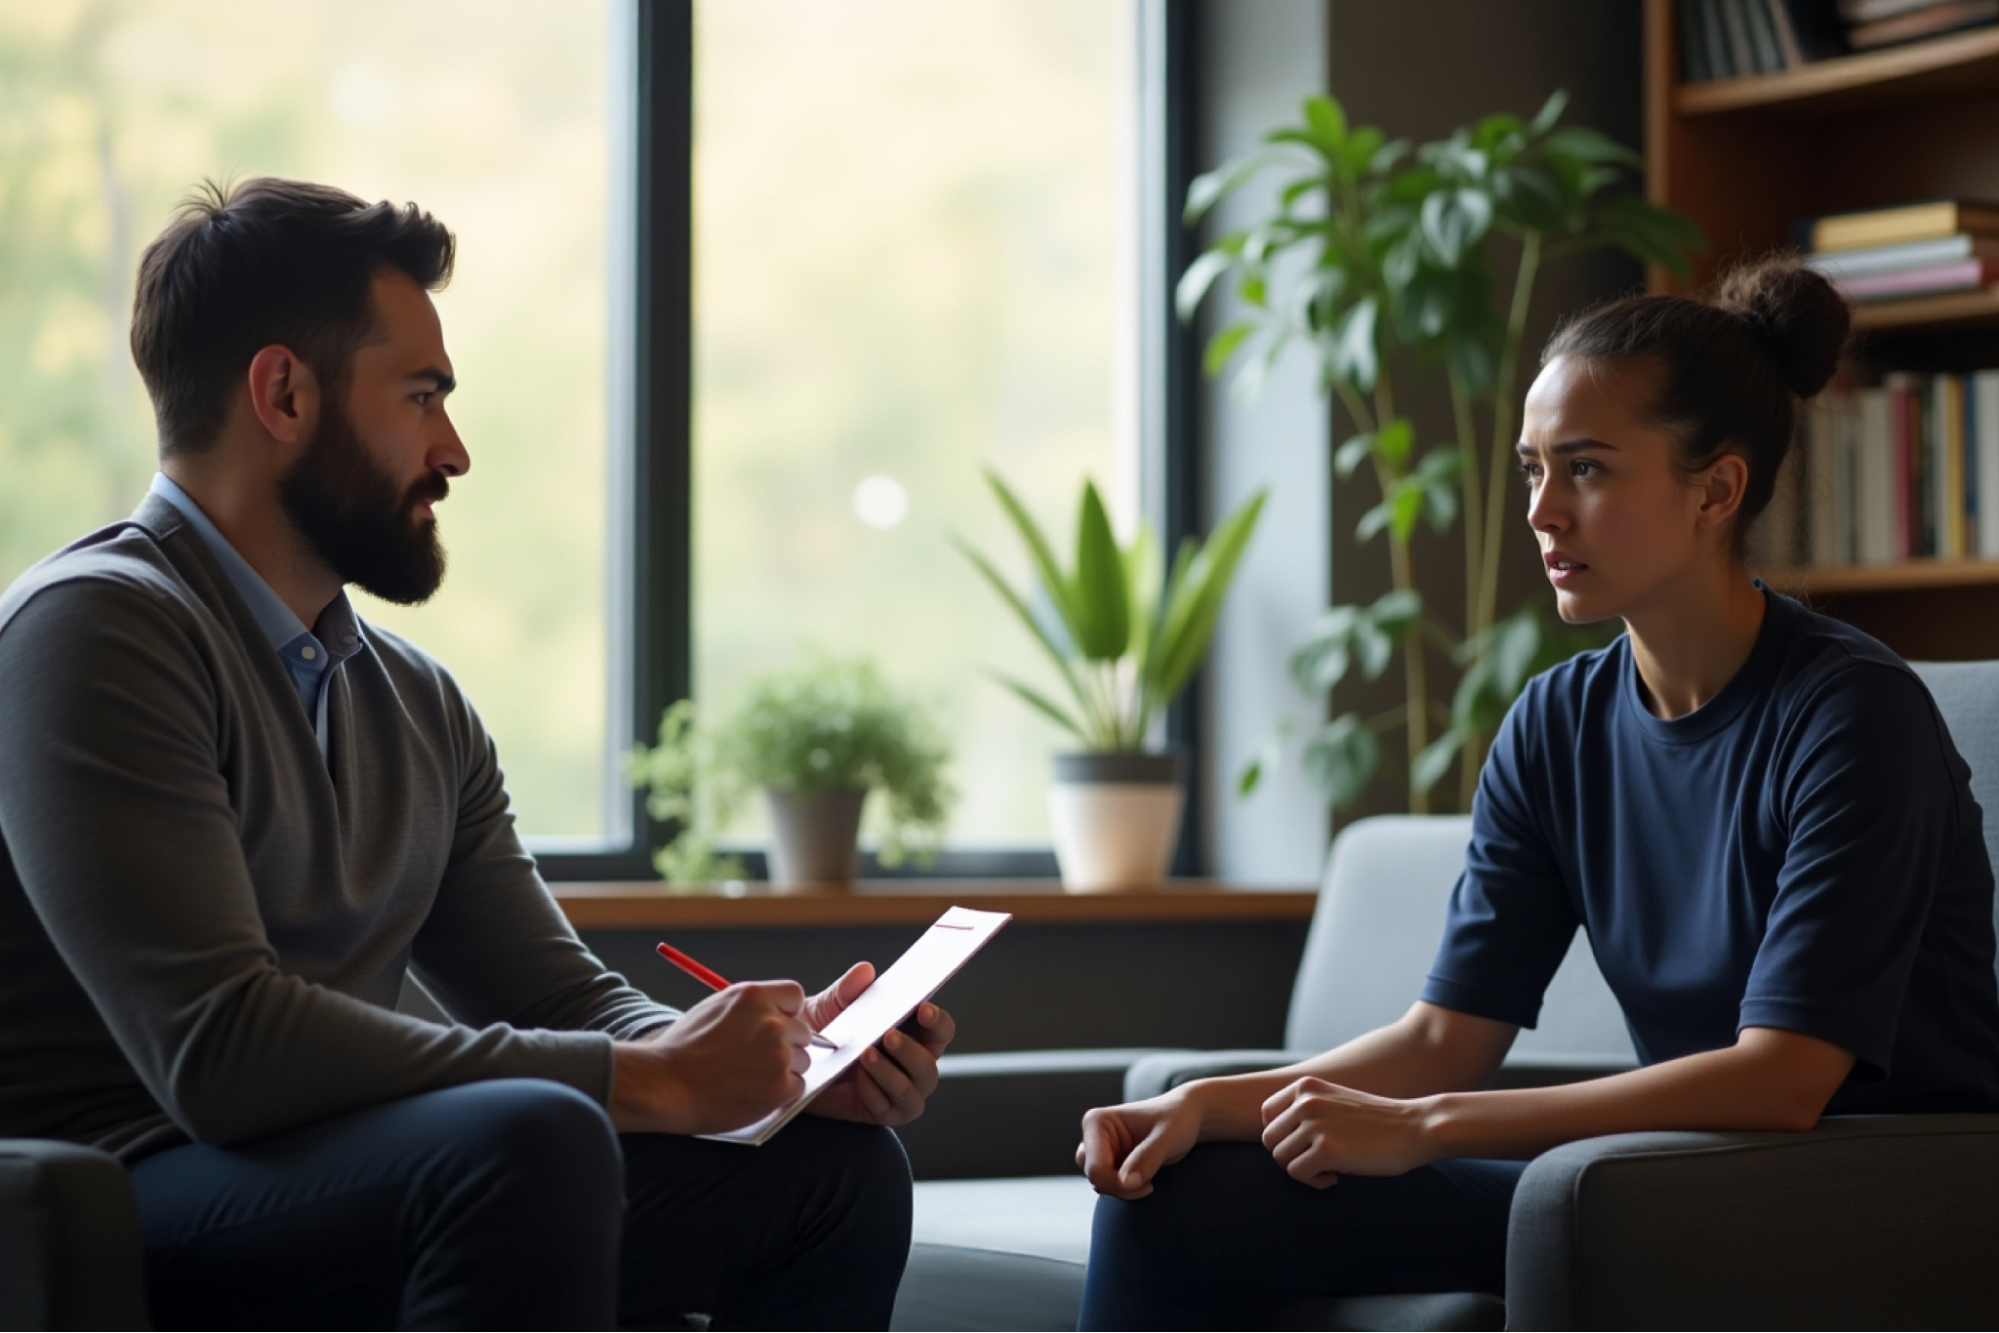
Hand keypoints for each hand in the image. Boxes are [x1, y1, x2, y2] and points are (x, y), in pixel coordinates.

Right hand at [610, 981, 812, 1134]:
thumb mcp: (714, 1008)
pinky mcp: (780, 1086)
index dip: (786, 1012)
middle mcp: (771, 1022)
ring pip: (802, 1061)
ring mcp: (778, 1054)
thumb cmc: (682, 1050)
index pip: (794, 995)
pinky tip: (753, 1092)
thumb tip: (774, 1013)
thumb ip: (749, 1008)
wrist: (665, 1085)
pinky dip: (780, 1093)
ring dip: (784, 1070)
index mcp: (754, 996)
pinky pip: (796, 1086)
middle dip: (786, 1044)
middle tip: (756, 1058)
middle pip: (802, 1031)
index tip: (775, 1025)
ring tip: (749, 1077)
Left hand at [802, 962, 957, 1126]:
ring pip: (912, 1090)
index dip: (938, 1020)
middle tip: (888, 1035)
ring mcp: (902, 1091)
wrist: (795, 1064)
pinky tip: (858, 1081)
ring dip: (890, 1073)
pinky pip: (889, 1108)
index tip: (923, 1008)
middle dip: (911, 1050)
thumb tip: (865, 970)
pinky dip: (875, 1093)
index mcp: (913, 1033)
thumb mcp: (830, 1006)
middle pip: (930, 1063)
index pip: (940, 1029)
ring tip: (866, 1056)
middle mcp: (914, 1064)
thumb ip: (848, 989)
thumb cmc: (823, 1031)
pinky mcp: (884, 1112)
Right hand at [1076, 1090, 1203, 1199]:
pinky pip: (1108, 1185)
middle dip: (1121, 1188)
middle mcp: (1093, 1135)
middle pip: (1094, 1177)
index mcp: (1097, 1121)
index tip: (1149, 1186)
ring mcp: (1100, 1149)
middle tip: (1149, 1185)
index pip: (1095, 1167)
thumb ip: (1146, 1159)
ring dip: (1123, 1190)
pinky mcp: (1110, 1161)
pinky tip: (1144, 1181)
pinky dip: (1125, 1190)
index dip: (1118, 1184)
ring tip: (1148, 1180)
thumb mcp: (1166, 1137)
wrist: (1187, 1118)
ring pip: (1098, 1183)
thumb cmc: (1178, 1120)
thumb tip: (1125, 1183)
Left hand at [1258, 1077, 1436, 1187]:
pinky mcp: (1326, 1150)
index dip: (1283, 1136)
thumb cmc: (1377, 1121)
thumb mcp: (1335, 1100)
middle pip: (1270, 1141)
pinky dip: (1315, 1182)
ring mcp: (1315, 1124)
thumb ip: (1306, 1109)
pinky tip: (1337, 1176)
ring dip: (1303, 1170)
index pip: (1267, 1115)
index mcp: (1306, 1086)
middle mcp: (1305, 1101)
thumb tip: (1272, 1137)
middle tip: (1318, 1161)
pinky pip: (1298, 1175)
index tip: (1305, 1145)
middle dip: (1291, 1156)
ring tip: (1330, 1168)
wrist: (1416, 1127)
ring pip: (1281, 1160)